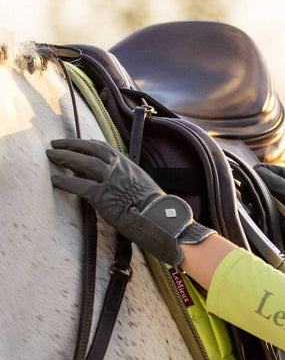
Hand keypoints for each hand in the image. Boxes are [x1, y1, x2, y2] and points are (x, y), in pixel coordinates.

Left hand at [46, 138, 215, 265]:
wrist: (160, 217)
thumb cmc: (155, 207)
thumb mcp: (143, 186)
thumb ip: (129, 180)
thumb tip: (123, 185)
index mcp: (127, 164)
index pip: (103, 147)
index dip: (86, 143)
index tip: (77, 143)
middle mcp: (117, 167)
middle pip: (88, 150)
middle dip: (70, 145)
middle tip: (55, 145)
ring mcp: (109, 179)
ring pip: (81, 162)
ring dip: (63, 157)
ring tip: (50, 156)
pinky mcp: (101, 195)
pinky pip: (77, 185)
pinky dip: (64, 182)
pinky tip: (54, 180)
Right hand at [254, 163, 284, 268]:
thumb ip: (279, 185)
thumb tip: (254, 174)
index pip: (262, 171)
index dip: (252, 181)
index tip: (250, 197)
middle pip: (261, 188)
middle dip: (260, 201)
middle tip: (260, 213)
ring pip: (265, 206)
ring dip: (269, 216)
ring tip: (282, 225)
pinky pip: (273, 219)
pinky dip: (277, 225)